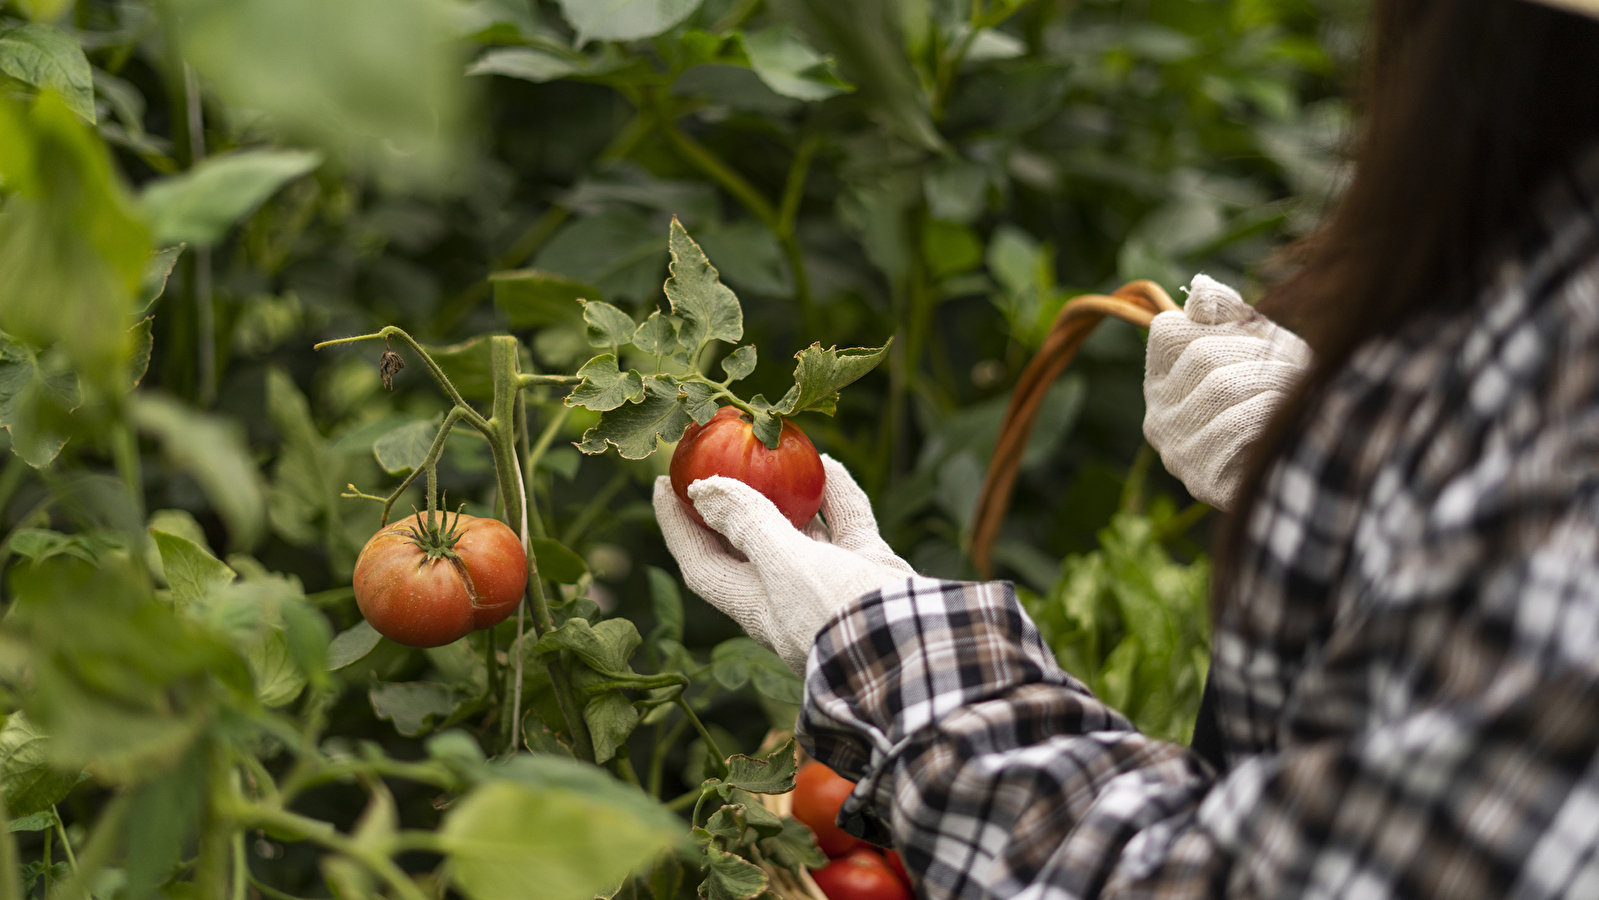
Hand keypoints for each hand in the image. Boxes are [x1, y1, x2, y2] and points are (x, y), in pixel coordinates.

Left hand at [653, 455, 913, 672]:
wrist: (925, 653)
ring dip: (786, 493)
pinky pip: (847, 525)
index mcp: (757, 607)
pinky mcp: (871, 572)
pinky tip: (829, 463)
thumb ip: (748, 524)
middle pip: (748, 543)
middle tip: (715, 456)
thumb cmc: (842, 615)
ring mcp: (833, 584)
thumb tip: (702, 490)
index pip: (702, 563)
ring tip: (773, 451)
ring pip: (801, 530)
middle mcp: (790, 597)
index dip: (678, 526)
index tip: (663, 484)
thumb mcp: (787, 567)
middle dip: (731, 502)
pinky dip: (836, 494)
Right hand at [1144, 274, 1311, 510]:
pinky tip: (1288, 417)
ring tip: (1298, 387)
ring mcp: (1176, 451)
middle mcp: (1157, 417)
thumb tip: (1200, 287)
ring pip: (1221, 388)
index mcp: (1161, 382)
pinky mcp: (1202, 480)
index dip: (1221, 324)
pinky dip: (1270, 414)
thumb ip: (1227, 315)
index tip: (1259, 335)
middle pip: (1201, 356)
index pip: (1168, 330)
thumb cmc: (1281, 394)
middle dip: (1257, 352)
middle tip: (1296, 363)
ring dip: (1273, 381)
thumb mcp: (1256, 344)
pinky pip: (1235, 428)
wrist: (1307, 466)